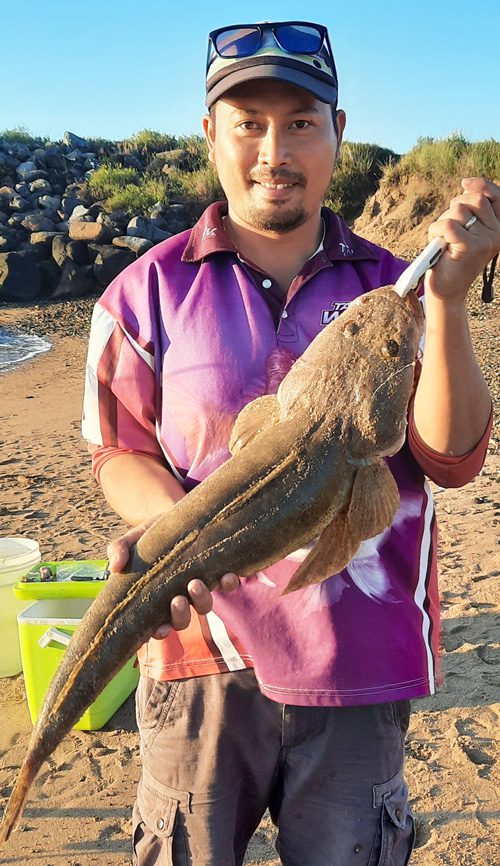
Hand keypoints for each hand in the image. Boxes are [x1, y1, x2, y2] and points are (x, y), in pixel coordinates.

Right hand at [106, 516, 240, 638]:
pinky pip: (227, 584)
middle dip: (180, 616)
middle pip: (182, 621)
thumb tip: (114, 566)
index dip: (159, 632)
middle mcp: (179, 597)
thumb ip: (119, 549)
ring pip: (203, 606)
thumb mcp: (133, 538)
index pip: (156, 625)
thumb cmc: (151, 535)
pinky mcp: (217, 571)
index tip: (159, 629)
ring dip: (201, 599)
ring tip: (196, 583)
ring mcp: (199, 586)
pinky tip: (228, 574)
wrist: (175, 516)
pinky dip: (229, 583)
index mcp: (156, 598)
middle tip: (177, 600)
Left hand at [426, 177, 499, 304]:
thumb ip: (471, 210)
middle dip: (455, 207)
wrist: (447, 290)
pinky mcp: (471, 247)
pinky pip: (448, 225)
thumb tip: (467, 185)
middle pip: (475, 199)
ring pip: (459, 211)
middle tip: (447, 227)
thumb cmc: (453, 259)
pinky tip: (437, 244)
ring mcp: (486, 240)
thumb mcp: (465, 230)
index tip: (464, 184)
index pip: (496, 196)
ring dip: (443, 222)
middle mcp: (498, 234)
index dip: (480, 185)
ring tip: (443, 240)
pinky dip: (436, 232)